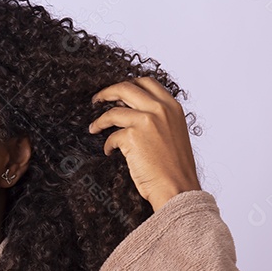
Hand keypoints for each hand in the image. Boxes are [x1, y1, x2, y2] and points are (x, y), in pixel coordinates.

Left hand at [88, 77, 200, 210]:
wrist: (177, 187)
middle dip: (107, 92)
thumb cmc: (174, 166)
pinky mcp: (132, 137)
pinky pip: (111, 136)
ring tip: (94, 128)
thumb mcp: (173, 132)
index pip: (147, 82)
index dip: (128, 84)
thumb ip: (158, 117)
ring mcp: (146, 121)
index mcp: (172, 106)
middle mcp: (160, 109)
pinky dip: (107, 145)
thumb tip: (130, 109)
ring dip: (99, 121)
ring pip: (113, 112)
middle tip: (97, 100)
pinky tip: (110, 152)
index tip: (116, 92)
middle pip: (126, 88)